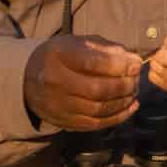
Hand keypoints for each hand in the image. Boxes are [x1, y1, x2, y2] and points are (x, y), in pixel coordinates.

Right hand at [24, 34, 144, 131]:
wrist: (28, 79)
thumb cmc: (61, 56)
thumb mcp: (78, 42)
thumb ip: (106, 48)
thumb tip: (133, 60)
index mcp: (59, 55)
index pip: (92, 62)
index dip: (119, 65)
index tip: (137, 65)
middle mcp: (55, 81)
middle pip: (96, 90)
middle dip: (123, 86)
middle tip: (137, 81)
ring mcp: (57, 104)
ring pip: (97, 110)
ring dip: (122, 103)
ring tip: (134, 93)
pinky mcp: (63, 121)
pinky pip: (95, 124)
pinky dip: (117, 117)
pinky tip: (130, 107)